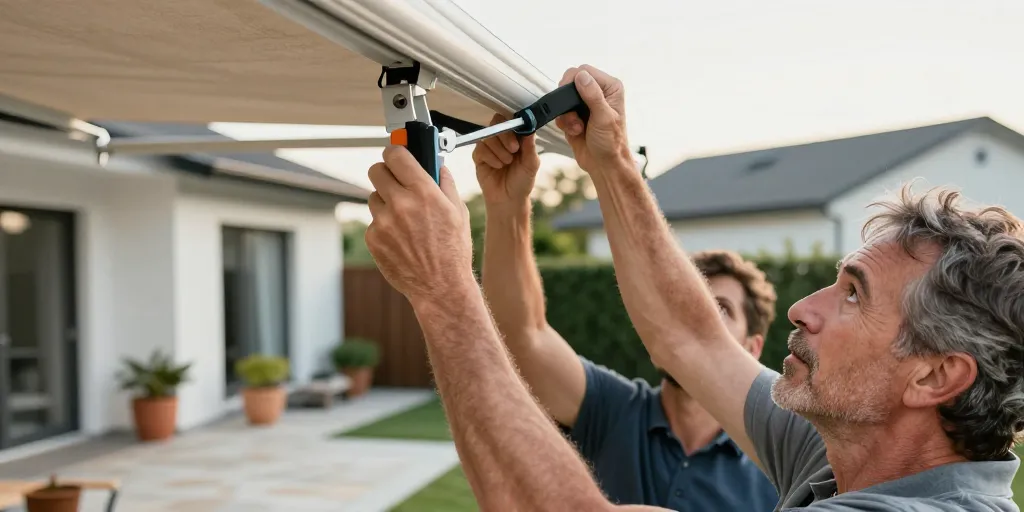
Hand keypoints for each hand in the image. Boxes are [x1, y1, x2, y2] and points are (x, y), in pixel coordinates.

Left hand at [365, 146, 473, 304]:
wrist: (440, 287)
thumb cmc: (453, 251)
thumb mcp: (458, 212)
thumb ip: (446, 183)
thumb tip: (437, 165)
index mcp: (424, 192)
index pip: (395, 154)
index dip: (395, 152)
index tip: (396, 155)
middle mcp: (401, 204)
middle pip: (376, 170)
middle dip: (386, 173)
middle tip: (396, 181)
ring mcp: (383, 222)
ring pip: (374, 197)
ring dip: (385, 202)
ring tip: (405, 219)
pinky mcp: (373, 239)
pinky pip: (373, 222)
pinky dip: (384, 226)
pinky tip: (401, 239)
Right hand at [473, 113, 541, 207]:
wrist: (509, 199)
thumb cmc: (521, 182)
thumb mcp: (531, 164)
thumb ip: (530, 146)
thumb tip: (530, 128)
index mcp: (517, 137)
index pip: (512, 120)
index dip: (514, 124)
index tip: (519, 134)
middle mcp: (502, 139)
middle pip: (497, 123)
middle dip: (506, 136)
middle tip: (514, 150)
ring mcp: (489, 147)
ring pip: (489, 136)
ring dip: (499, 151)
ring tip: (506, 163)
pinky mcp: (479, 156)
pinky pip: (480, 148)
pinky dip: (491, 158)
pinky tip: (497, 166)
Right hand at [555, 65, 631, 173]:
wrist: (604, 165)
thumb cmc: (611, 144)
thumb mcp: (604, 118)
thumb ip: (593, 96)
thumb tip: (581, 75)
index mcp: (610, 88)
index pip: (585, 71)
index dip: (573, 81)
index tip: (569, 97)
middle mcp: (598, 93)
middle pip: (571, 82)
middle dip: (568, 101)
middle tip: (574, 115)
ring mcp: (585, 105)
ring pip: (563, 99)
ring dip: (566, 115)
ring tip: (577, 127)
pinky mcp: (575, 116)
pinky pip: (561, 112)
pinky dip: (564, 122)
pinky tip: (575, 131)